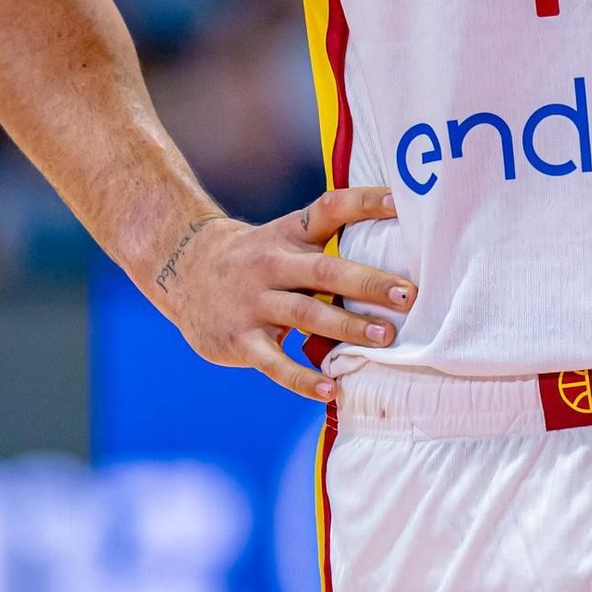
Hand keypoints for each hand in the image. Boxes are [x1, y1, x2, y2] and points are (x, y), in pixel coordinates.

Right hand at [148, 185, 414, 400]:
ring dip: (346, 327)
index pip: (330, 209)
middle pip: (325, 271)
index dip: (365, 203)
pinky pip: (274, 363)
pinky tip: (331, 389)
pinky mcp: (239, 339)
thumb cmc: (257, 257)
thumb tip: (398, 249)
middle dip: (368, 283)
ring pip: (306, 314)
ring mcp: (254, 302)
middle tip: (408, 295)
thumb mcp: (286, 236)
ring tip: (384, 337)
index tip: (401, 202)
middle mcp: (273, 264)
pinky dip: (303, 378)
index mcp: (290, 234)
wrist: (183, 268)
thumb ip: (330, 241)